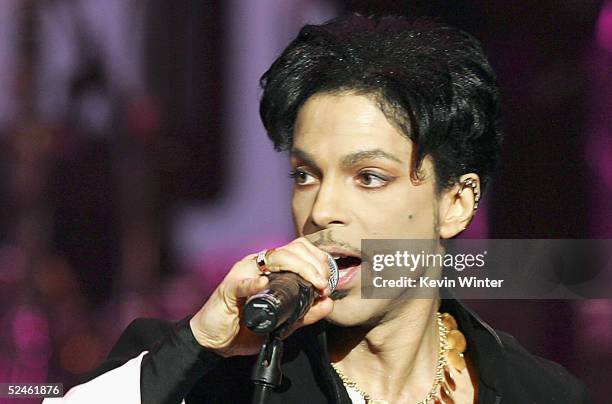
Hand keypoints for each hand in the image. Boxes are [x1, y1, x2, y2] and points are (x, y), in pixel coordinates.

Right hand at [189, 237, 334, 356]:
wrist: (216, 341)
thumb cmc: (247, 327)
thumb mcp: (284, 322)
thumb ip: (306, 313)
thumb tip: (329, 303)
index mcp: (272, 268)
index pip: (300, 250)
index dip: (319, 261)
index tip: (328, 282)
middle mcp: (259, 265)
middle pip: (292, 249)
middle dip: (314, 264)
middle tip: (323, 285)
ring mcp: (244, 273)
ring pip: (275, 257)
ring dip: (300, 268)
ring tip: (312, 285)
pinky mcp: (229, 287)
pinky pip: (243, 281)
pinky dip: (255, 282)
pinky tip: (265, 285)